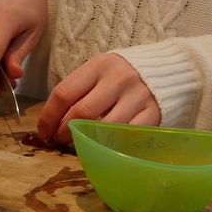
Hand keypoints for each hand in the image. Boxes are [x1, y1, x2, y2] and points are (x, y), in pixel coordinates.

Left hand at [37, 53, 160, 143]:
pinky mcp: (153, 114)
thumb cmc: (122, 74)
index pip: (64, 93)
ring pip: (103, 127)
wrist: (168, 68)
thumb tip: (50, 121)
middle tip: (58, 140)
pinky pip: (126, 136)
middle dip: (63, 132)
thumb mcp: (99, 71)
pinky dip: (110, 144)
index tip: (43, 131)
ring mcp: (137, 97)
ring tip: (78, 144)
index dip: (48, 117)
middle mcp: (118, 79)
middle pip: (81, 112)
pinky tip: (102, 146)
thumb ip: (79, 90)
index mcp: (99, 66)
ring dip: (85, 141)